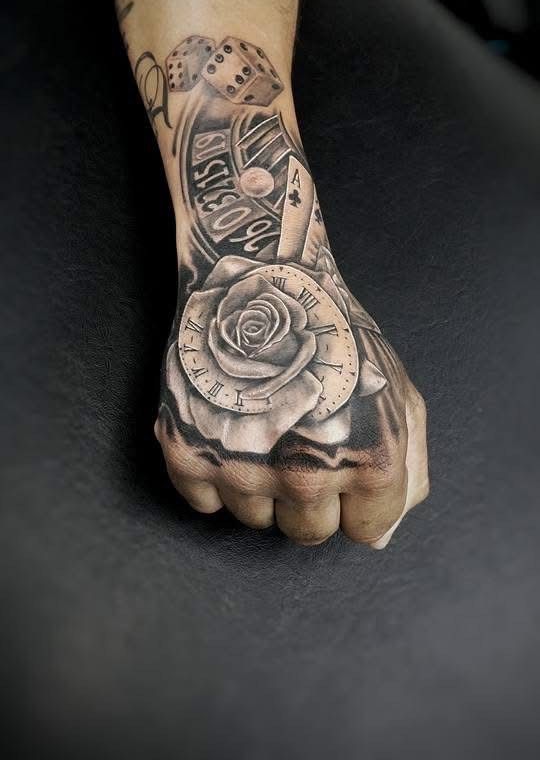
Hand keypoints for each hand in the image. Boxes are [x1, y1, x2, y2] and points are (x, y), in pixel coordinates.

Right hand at [156, 258, 426, 545]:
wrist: (261, 278)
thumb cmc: (334, 333)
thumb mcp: (397, 391)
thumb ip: (408, 470)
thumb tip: (376, 536)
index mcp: (367, 461)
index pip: (365, 530)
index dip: (357, 499)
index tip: (341, 462)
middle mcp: (305, 474)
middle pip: (308, 533)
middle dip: (311, 498)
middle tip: (301, 444)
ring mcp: (242, 467)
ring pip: (255, 521)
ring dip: (261, 486)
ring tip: (264, 428)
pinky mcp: (188, 452)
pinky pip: (204, 505)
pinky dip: (213, 476)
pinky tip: (228, 431)